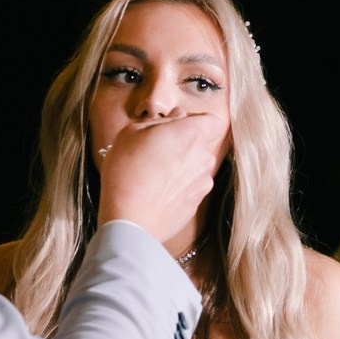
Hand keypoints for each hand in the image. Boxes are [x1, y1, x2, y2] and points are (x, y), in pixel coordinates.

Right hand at [97, 111, 218, 237]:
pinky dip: (178, 187)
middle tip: (155, 151)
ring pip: (196, 166)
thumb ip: (160, 121)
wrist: (130, 221)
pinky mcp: (196, 204)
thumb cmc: (127, 172)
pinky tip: (156, 192)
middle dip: (183, 144)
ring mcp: (203, 183)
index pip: (212, 121)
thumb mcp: (131, 133)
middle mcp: (203, 157)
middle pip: (201, 144)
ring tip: (153, 175)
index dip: (197, 121)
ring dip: (181, 167)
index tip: (178, 126)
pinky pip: (190, 187)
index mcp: (191, 134)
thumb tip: (177, 117)